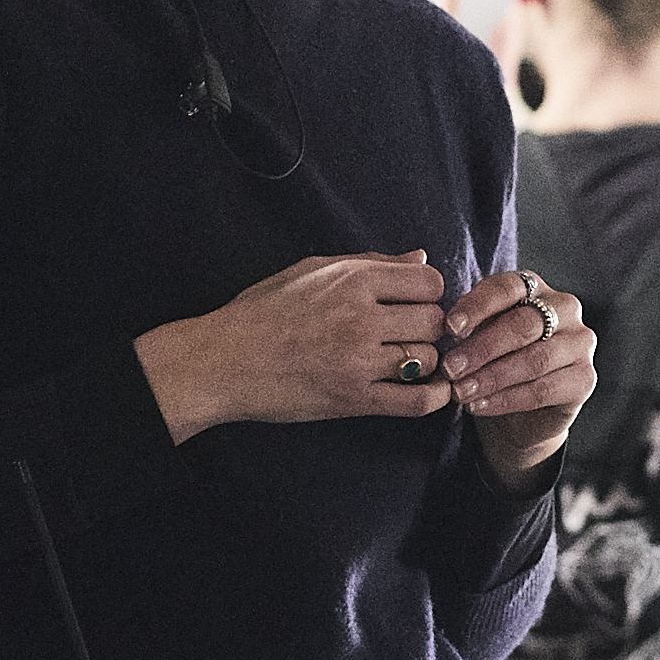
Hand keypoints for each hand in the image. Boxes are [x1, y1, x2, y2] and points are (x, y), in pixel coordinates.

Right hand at [135, 251, 456, 437]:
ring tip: (405, 358)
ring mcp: (359, 362)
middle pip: (433, 320)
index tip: (412, 302)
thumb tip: (420, 257)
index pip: (429, 281)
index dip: (427, 292)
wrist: (223, 361)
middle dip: (428, 326)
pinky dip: (436, 398)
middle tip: (409, 332)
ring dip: (424, 360)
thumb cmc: (261, 312)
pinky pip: (416, 402)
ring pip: (428, 359)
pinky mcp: (354, 400)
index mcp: (353, 280)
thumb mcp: (312, 270)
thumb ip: (371, 262)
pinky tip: (436, 391)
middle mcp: (361, 318)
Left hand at [440, 266, 598, 484]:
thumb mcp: (477, 338)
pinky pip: (543, 389)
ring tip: (460, 392)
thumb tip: (443, 328)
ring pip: (534, 359)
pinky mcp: (585, 379)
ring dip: (492, 377)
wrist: (519, 416)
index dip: (478, 306)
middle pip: (523, 325)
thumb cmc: (493, 364)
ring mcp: (580, 344)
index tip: (449, 327)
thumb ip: (467, 327)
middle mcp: (565, 309)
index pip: (508, 287)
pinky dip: (506, 399)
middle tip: (449, 368)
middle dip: (482, 348)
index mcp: (536, 288)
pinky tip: (480, 407)